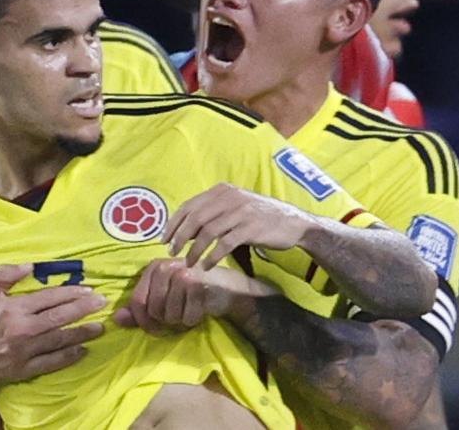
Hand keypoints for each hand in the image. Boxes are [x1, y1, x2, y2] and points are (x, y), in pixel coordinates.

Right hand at [0, 263, 106, 385]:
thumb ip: (6, 274)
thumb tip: (31, 267)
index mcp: (14, 308)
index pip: (49, 298)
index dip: (71, 293)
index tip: (88, 290)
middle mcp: (23, 329)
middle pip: (60, 317)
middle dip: (83, 309)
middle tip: (102, 303)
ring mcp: (25, 351)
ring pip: (60, 340)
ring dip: (82, 333)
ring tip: (99, 327)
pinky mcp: (24, 369)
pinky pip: (52, 362)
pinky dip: (69, 357)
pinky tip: (82, 350)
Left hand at [113, 258, 278, 334]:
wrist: (226, 287)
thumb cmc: (191, 293)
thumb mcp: (163, 299)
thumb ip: (139, 310)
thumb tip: (117, 319)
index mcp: (153, 267)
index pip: (137, 302)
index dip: (143, 321)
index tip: (154, 328)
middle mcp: (166, 267)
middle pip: (154, 311)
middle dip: (165, 322)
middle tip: (178, 317)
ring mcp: (182, 274)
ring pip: (170, 316)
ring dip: (181, 321)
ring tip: (189, 310)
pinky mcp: (198, 285)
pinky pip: (187, 318)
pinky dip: (193, 320)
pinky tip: (200, 309)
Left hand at [162, 183, 316, 269]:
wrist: (294, 223)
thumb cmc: (260, 217)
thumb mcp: (236, 206)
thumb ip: (213, 212)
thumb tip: (184, 228)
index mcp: (222, 191)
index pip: (189, 205)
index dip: (174, 223)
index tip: (164, 239)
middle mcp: (230, 198)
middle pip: (195, 218)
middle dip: (180, 237)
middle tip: (172, 252)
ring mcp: (241, 212)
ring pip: (207, 232)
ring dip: (195, 250)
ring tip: (189, 263)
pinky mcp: (250, 228)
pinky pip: (224, 244)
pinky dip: (212, 257)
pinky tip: (207, 266)